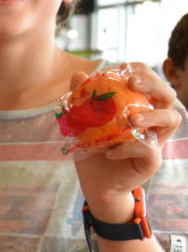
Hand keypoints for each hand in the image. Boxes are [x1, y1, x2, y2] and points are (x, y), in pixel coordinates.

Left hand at [71, 64, 183, 218]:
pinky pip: (148, 149)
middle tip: (133, 82)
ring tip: (132, 119)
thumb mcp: (82, 123)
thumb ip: (81, 100)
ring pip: (172, 119)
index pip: (151, 83)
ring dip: (153, 115)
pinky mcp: (152, 160)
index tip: (124, 68)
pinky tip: (109, 151)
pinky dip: (128, 147)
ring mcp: (156, 140)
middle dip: (154, 84)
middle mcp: (153, 122)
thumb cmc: (92, 149)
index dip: (143, 72)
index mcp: (140, 108)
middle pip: (169, 96)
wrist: (94, 183)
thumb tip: (79, 74)